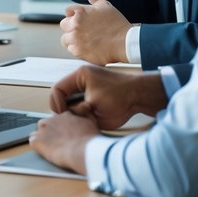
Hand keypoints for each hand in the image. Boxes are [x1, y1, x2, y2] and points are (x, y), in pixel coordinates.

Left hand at [29, 112, 97, 173]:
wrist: (82, 151)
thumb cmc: (90, 140)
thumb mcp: (91, 123)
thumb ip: (85, 117)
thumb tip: (85, 114)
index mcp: (65, 116)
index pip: (59, 119)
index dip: (61, 129)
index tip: (64, 136)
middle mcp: (52, 120)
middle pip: (46, 124)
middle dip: (50, 133)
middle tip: (58, 143)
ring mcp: (43, 130)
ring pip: (38, 132)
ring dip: (43, 139)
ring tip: (50, 149)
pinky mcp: (37, 140)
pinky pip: (32, 141)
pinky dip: (37, 147)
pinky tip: (43, 152)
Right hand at [49, 64, 167, 129]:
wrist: (140, 97)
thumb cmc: (121, 98)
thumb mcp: (94, 108)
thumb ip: (77, 112)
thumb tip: (66, 118)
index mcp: (80, 76)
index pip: (57, 89)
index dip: (56, 104)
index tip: (62, 116)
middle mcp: (82, 79)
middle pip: (62, 95)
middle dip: (65, 109)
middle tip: (71, 120)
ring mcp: (88, 86)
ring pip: (70, 101)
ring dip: (74, 112)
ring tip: (83, 119)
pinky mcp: (94, 95)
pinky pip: (80, 105)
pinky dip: (82, 113)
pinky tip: (90, 118)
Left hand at [59, 0, 133, 64]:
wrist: (124, 42)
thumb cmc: (117, 24)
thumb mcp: (106, 7)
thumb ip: (95, 0)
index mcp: (80, 12)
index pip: (67, 11)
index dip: (73, 14)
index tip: (80, 19)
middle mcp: (75, 25)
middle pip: (63, 25)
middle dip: (70, 27)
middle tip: (81, 30)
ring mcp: (76, 39)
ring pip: (65, 39)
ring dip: (72, 39)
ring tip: (83, 40)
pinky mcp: (79, 52)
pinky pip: (72, 50)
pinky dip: (77, 50)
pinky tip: (87, 48)